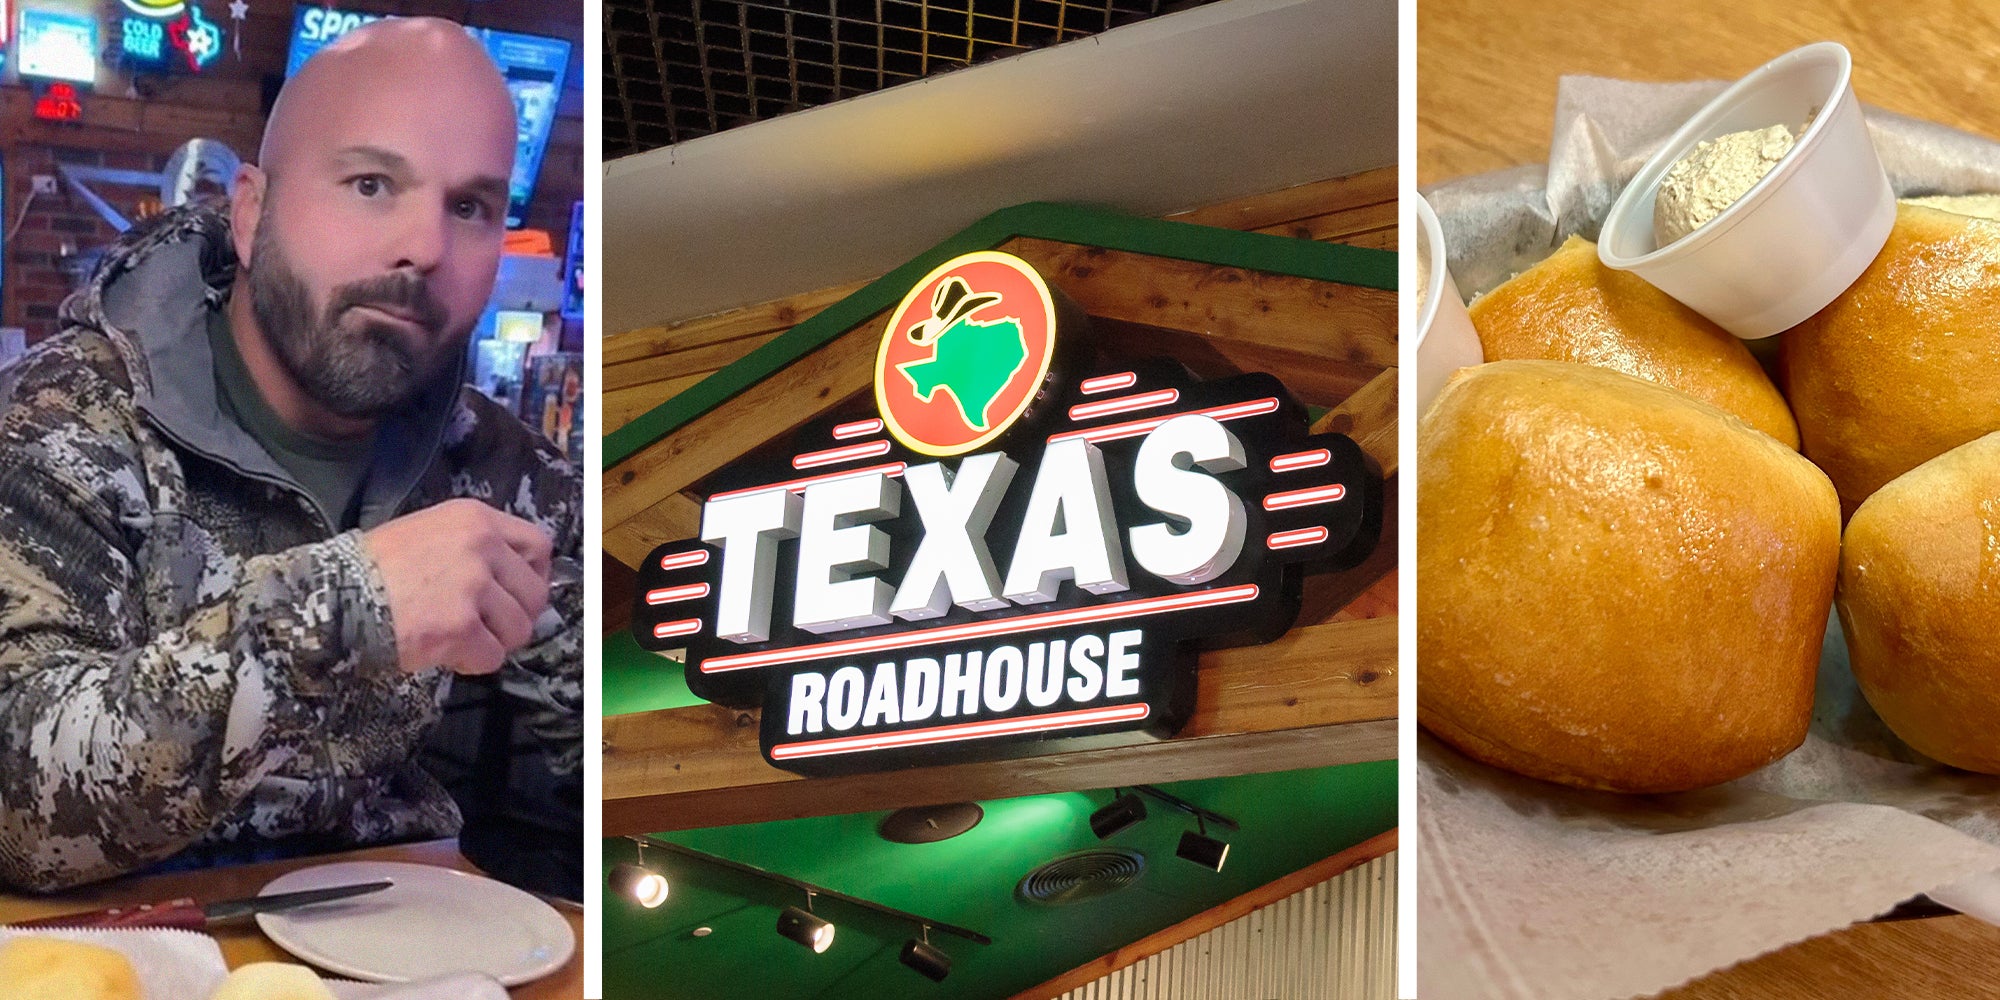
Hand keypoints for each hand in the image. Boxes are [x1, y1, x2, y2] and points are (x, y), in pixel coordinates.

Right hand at [361, 498, 553, 674]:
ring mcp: (473, 587)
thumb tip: (508, 579)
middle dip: (515, 616)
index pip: (539, 546)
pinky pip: (492, 657)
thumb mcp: (429, 531)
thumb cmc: (375, 567)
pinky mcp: (461, 626)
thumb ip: (473, 547)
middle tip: (485, 625)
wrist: (336, 596)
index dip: (533, 575)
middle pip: (535, 593)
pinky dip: (471, 662)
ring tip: (459, 637)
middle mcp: (482, 547)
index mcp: (476, 519)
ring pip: (519, 629)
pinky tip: (445, 652)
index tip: (516, 594)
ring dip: (493, 640)